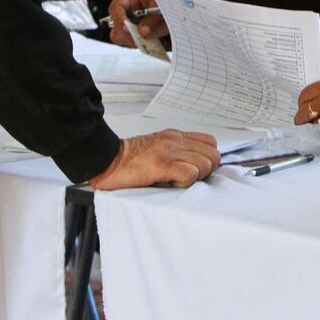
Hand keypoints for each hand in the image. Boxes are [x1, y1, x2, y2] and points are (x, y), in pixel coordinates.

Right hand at [88, 131, 220, 189]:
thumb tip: (196, 164)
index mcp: (175, 136)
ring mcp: (169, 152)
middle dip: (206, 171)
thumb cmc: (129, 159)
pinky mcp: (162, 165)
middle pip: (213, 155)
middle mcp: (175, 141)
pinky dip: (185, 183)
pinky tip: (171, 183)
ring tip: (177, 180)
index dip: (208, 159)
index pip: (210, 142)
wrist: (106, 159)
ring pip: (205, 164)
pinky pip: (190, 174)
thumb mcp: (158, 147)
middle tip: (188, 178)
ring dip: (195, 178)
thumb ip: (177, 151)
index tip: (198, 170)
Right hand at [106, 0, 167, 47]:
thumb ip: (152, 19)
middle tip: (138, 39)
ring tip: (145, 42)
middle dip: (125, 33)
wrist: (174, 8)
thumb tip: (143, 33)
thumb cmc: (165, 0)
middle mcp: (126, 10)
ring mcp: (128, 23)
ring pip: (119, 36)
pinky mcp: (133, 34)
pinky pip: (129, 42)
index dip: (119, 18)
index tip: (126, 28)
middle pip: (115, 24)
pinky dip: (138, 45)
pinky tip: (148, 44)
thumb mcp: (161, 5)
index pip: (116, 6)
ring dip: (131, 41)